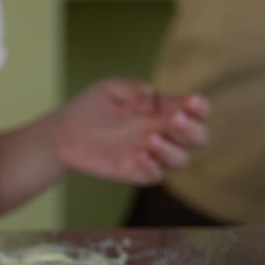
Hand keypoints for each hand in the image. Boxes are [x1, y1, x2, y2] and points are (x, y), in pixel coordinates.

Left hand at [56, 78, 209, 184]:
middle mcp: (164, 133)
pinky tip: (139, 156)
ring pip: (181, 160)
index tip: (192, 102)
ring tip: (149, 138)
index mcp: (164, 110)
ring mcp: (152, 155)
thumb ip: (135, 89)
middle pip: (198, 138)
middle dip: (192, 130)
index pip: (196, 112)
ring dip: (171, 150)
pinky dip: (152, 168)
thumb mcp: (112, 88)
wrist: (64, 132)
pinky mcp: (135, 171)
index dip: (200, 108)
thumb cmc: (92, 107)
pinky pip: (155, 175)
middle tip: (175, 119)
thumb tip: (153, 100)